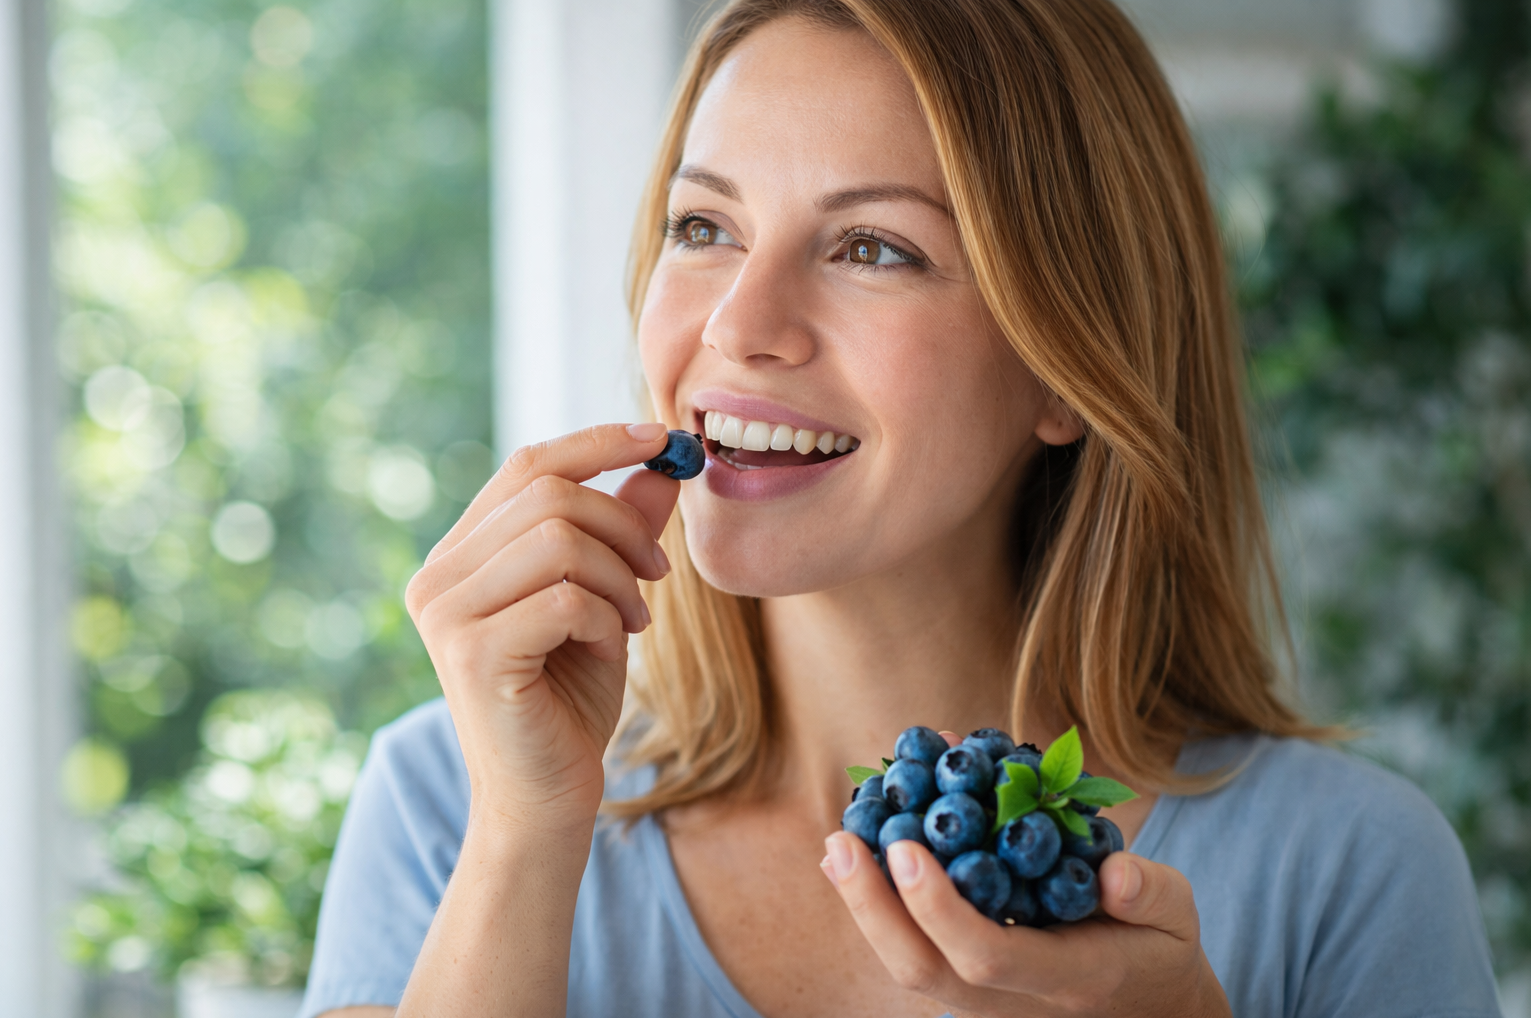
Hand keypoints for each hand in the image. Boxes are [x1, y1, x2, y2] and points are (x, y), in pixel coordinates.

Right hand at [404, 423, 678, 833]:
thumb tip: (661, 466)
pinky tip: (609, 648)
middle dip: (623, 524)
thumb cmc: (569, 701)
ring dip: (620, 576)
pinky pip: (565, 598)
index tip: (662, 438)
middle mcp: (438, 576)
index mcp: (461, 555)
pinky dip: (606, 617)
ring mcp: (445, 614)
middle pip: (548, 494)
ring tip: (635, 620)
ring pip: (560, 540)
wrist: (546, 799)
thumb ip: (621, 535)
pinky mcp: (471, 652)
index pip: (527, 467)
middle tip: (657, 573)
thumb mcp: (604, 602)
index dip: (597, 442)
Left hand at [822, 832, 1230, 1017]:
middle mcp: (1012, 1003)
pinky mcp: (966, 988)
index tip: (906, 849)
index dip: (939, 907)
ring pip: (908, 965)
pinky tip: (863, 853)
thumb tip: (1114, 873)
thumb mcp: (1178, 916)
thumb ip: (1151, 894)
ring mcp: (982, 1003)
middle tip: (839, 840)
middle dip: (873, 906)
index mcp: (1067, 980)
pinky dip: (883, 903)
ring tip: (839, 840)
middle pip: (922, 969)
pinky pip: (913, 950)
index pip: (987, 955)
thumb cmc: (1159, 950)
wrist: (1149, 1012)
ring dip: (865, 905)